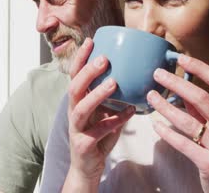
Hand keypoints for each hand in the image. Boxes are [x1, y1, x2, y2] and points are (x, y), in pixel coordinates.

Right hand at [62, 38, 134, 191]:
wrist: (87, 167)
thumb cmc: (97, 135)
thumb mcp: (104, 112)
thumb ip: (113, 97)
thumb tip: (134, 76)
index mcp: (78, 101)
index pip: (74, 75)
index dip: (80, 58)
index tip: (91, 40)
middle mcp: (74, 112)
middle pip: (74, 88)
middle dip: (88, 72)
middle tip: (104, 59)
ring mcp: (77, 129)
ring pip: (81, 109)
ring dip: (97, 94)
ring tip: (114, 83)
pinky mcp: (84, 144)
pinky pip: (99, 131)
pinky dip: (115, 121)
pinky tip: (129, 112)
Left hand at [147, 54, 208, 192]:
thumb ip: (200, 106)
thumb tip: (179, 83)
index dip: (200, 68)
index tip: (180, 57)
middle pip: (200, 97)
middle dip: (176, 83)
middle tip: (156, 73)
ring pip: (188, 120)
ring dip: (165, 106)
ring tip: (150, 96)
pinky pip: (183, 143)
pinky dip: (166, 132)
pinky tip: (154, 124)